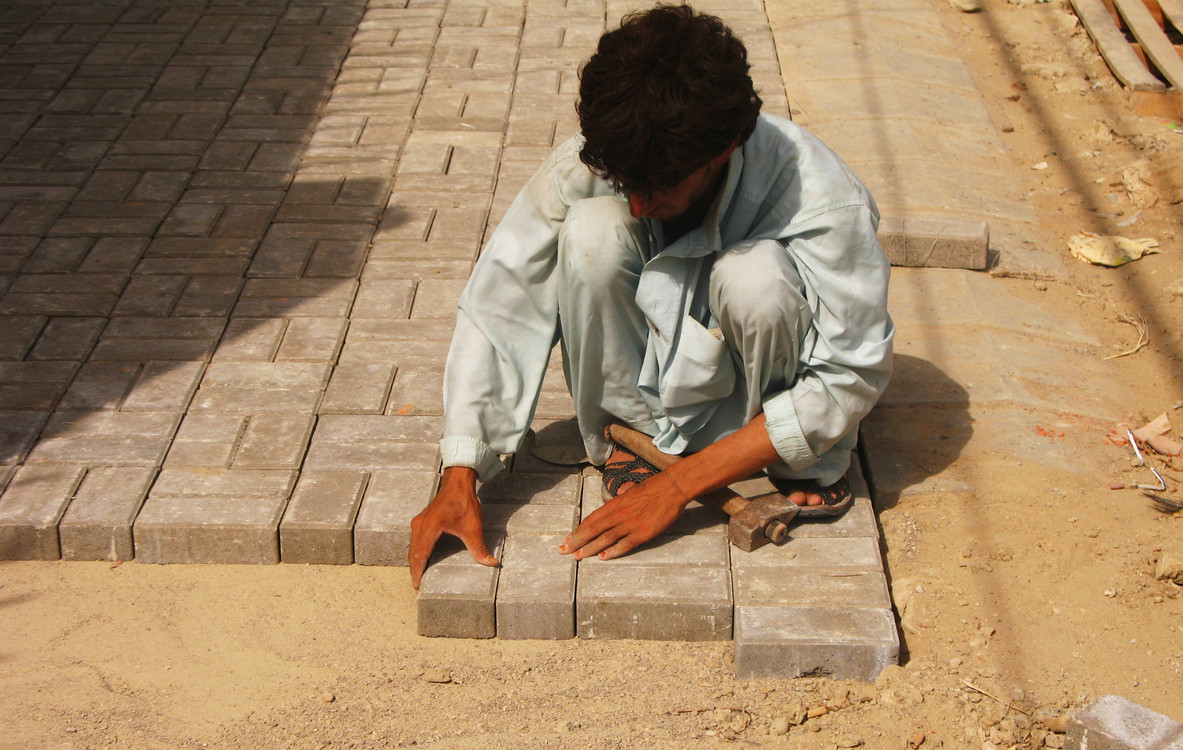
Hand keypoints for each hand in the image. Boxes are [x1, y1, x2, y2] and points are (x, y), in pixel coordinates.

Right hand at [408, 467, 497, 589]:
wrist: (458, 482)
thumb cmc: (464, 502)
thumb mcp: (473, 526)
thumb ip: (479, 547)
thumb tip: (491, 563)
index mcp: (429, 528)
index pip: (420, 555)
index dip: (418, 572)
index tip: (417, 586)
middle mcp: (420, 525)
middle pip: (413, 553)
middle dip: (414, 570)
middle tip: (417, 587)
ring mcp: (419, 522)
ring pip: (413, 546)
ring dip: (415, 561)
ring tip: (418, 576)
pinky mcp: (422, 520)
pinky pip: (415, 540)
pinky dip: (417, 552)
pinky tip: (422, 559)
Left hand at [559, 471, 689, 560]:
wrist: (671, 487)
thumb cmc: (653, 488)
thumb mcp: (631, 492)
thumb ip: (621, 501)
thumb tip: (616, 500)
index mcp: (615, 504)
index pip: (592, 519)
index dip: (578, 530)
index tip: (567, 538)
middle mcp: (619, 514)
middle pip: (593, 529)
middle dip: (576, 541)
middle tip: (563, 551)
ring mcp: (630, 524)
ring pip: (605, 538)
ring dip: (589, 548)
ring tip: (577, 556)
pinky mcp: (643, 532)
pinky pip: (625, 544)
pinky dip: (613, 551)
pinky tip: (603, 557)